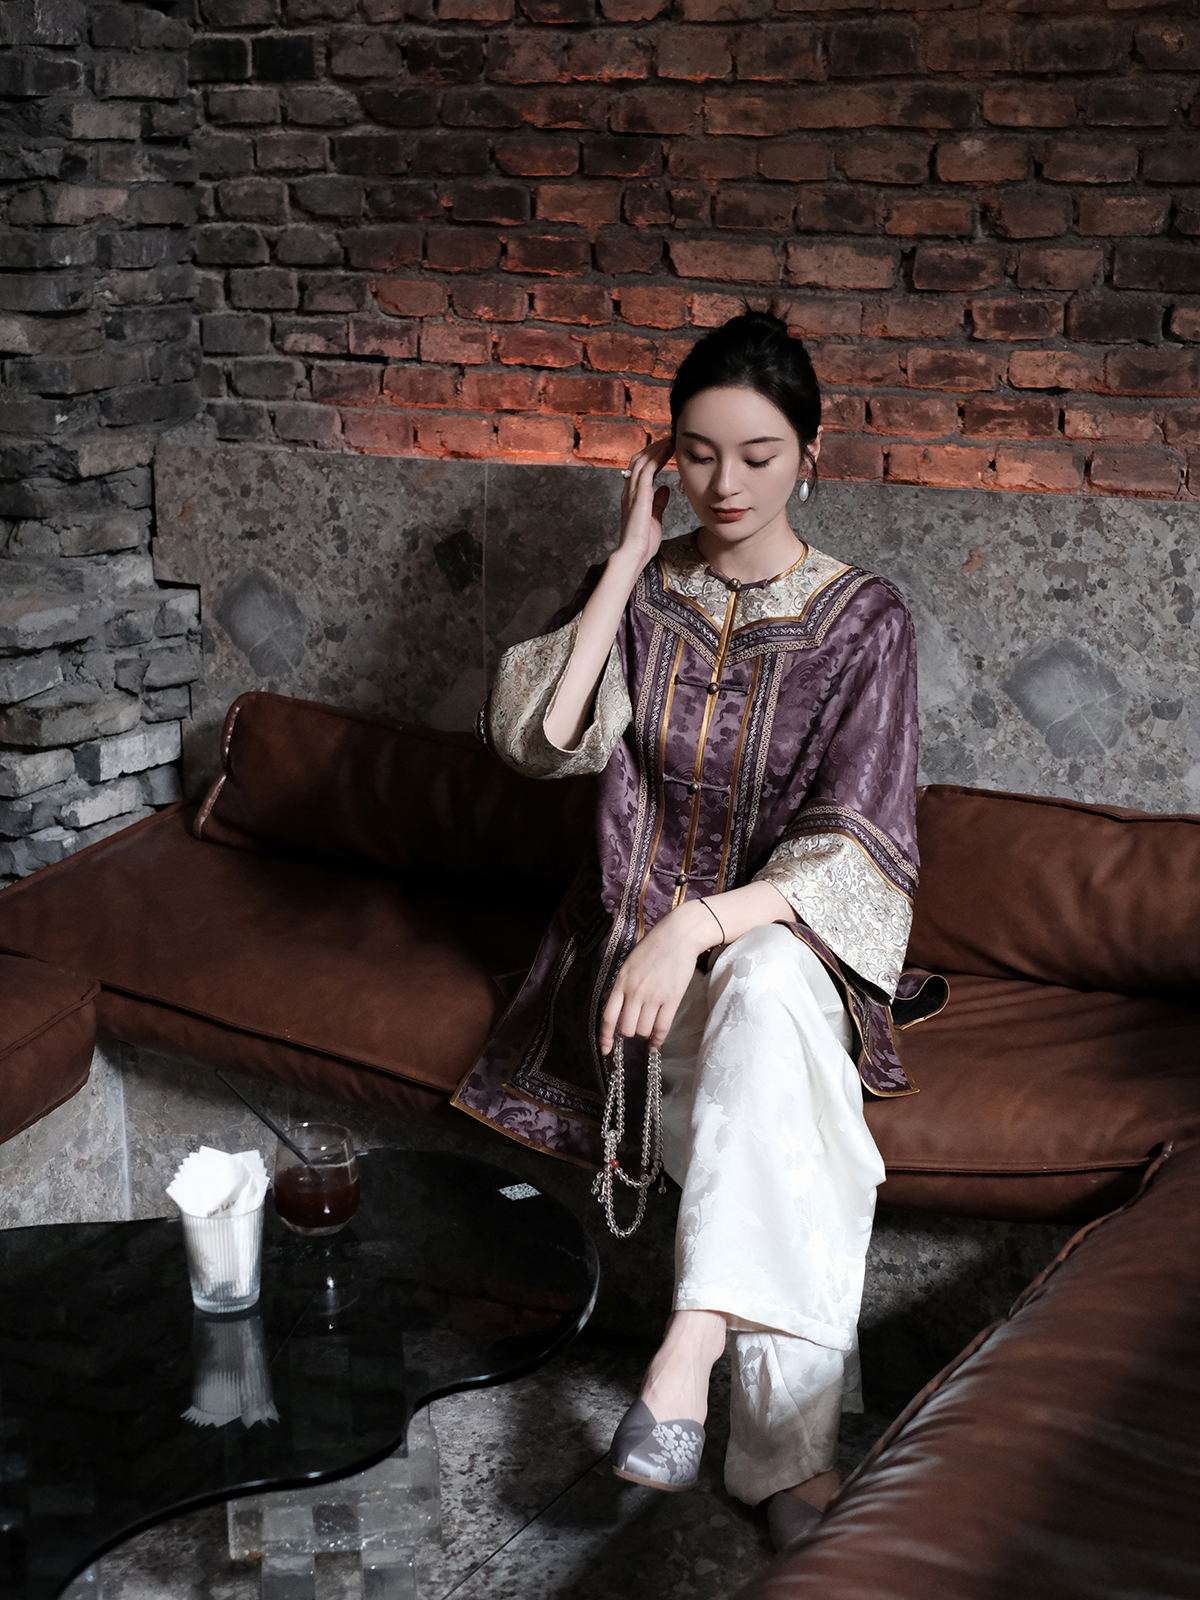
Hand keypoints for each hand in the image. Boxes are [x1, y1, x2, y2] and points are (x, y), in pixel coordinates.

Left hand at [600, 900, 712, 1055]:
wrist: (678, 936)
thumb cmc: (653, 947)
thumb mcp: (628, 964)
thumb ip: (619, 985)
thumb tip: (609, 1003)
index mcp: (621, 982)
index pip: (608, 1017)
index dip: (606, 1037)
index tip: (606, 1050)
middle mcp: (634, 992)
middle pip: (626, 1028)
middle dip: (630, 1032)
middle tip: (636, 1027)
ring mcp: (653, 997)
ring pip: (643, 1030)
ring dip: (644, 1033)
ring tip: (648, 1027)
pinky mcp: (671, 1000)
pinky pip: (662, 1028)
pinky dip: (658, 1040)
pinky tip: (656, 1044)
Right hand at [616, 435, 674, 572]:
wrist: (635, 552)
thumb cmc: (643, 541)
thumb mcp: (655, 518)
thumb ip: (658, 502)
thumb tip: (664, 489)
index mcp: (633, 496)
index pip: (640, 469)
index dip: (652, 456)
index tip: (666, 449)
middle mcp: (630, 490)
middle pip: (639, 460)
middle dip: (654, 448)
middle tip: (668, 438)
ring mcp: (632, 492)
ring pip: (642, 461)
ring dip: (656, 448)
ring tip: (669, 439)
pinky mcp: (639, 495)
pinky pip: (646, 470)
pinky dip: (656, 457)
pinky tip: (666, 450)